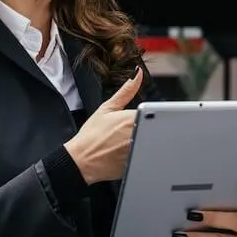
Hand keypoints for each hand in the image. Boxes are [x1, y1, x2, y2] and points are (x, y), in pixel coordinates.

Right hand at [64, 67, 142, 183]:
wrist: (81, 160)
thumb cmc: (91, 136)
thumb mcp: (107, 108)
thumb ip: (126, 91)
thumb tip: (137, 74)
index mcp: (134, 117)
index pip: (153, 112)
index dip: (147, 116)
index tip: (138, 121)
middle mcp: (140, 134)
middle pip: (155, 127)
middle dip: (147, 128)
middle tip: (125, 134)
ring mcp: (141, 150)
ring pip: (152, 142)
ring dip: (145, 141)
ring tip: (122, 144)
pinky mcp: (140, 163)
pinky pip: (147, 156)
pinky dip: (141, 154)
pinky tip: (124, 154)